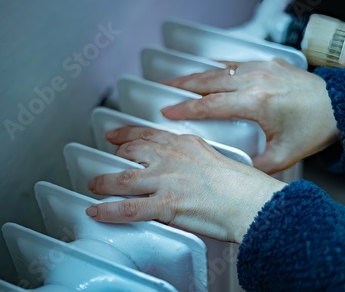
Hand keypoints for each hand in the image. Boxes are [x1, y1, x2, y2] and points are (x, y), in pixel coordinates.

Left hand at [85, 126, 284, 242]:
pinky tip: (96, 211)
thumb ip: (198, 160)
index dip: (128, 133)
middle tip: (106, 156)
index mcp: (186, 145)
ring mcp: (167, 180)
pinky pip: (128, 208)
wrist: (251, 201)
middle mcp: (172, 158)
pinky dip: (108, 211)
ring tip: (94, 185)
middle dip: (115, 154)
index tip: (118, 134)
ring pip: (123, 178)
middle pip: (133, 151)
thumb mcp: (217, 160)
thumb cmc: (244, 185)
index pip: (150, 134)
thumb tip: (190, 171)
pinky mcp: (166, 204)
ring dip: (104, 181)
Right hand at [160, 59, 338, 173]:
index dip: (185, 108)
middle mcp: (255, 81)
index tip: (167, 111)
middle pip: (208, 82)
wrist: (341, 107)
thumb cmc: (315, 129)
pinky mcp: (269, 63)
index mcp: (255, 103)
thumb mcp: (282, 156)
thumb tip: (234, 169)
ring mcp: (262, 69)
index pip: (210, 105)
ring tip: (178, 79)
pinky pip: (236, 62)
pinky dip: (219, 66)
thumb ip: (254, 165)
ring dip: (197, 75)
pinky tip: (209, 68)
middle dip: (182, 86)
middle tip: (162, 88)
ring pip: (220, 70)